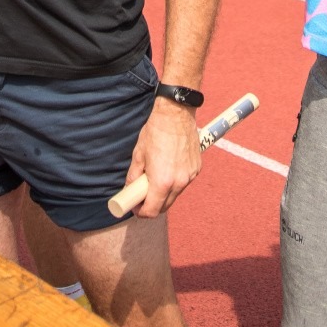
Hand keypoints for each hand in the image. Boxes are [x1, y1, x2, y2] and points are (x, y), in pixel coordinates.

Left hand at [125, 97, 200, 217]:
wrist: (176, 114)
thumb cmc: (155, 132)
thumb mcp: (138, 155)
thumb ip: (133, 176)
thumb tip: (130, 189)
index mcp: (162, 182)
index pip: (152, 211)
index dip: (141, 212)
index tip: (135, 206)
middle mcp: (179, 183)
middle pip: (164, 206)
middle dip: (152, 205)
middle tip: (142, 195)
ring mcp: (190, 176)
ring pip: (175, 195)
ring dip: (164, 193)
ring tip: (155, 177)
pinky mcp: (196, 168)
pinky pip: (184, 182)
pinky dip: (175, 181)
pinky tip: (168, 167)